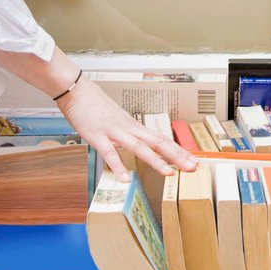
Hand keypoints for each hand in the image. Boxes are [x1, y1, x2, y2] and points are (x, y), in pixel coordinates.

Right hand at [56, 79, 196, 181]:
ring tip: (169, 173)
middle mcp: (129, 128)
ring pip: (139, 147)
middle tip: (193, 167)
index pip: (161, 139)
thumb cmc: (95, 107)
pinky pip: (109, 153)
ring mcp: (114, 131)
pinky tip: (125, 178)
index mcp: (134, 127)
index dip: (178, 151)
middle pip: (158, 143)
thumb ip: (128, 134)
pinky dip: (118, 166)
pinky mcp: (97, 136)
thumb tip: (139, 145)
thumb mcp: (118, 121)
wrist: (78, 91)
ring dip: (155, 161)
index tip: (192, 160)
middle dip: (176, 156)